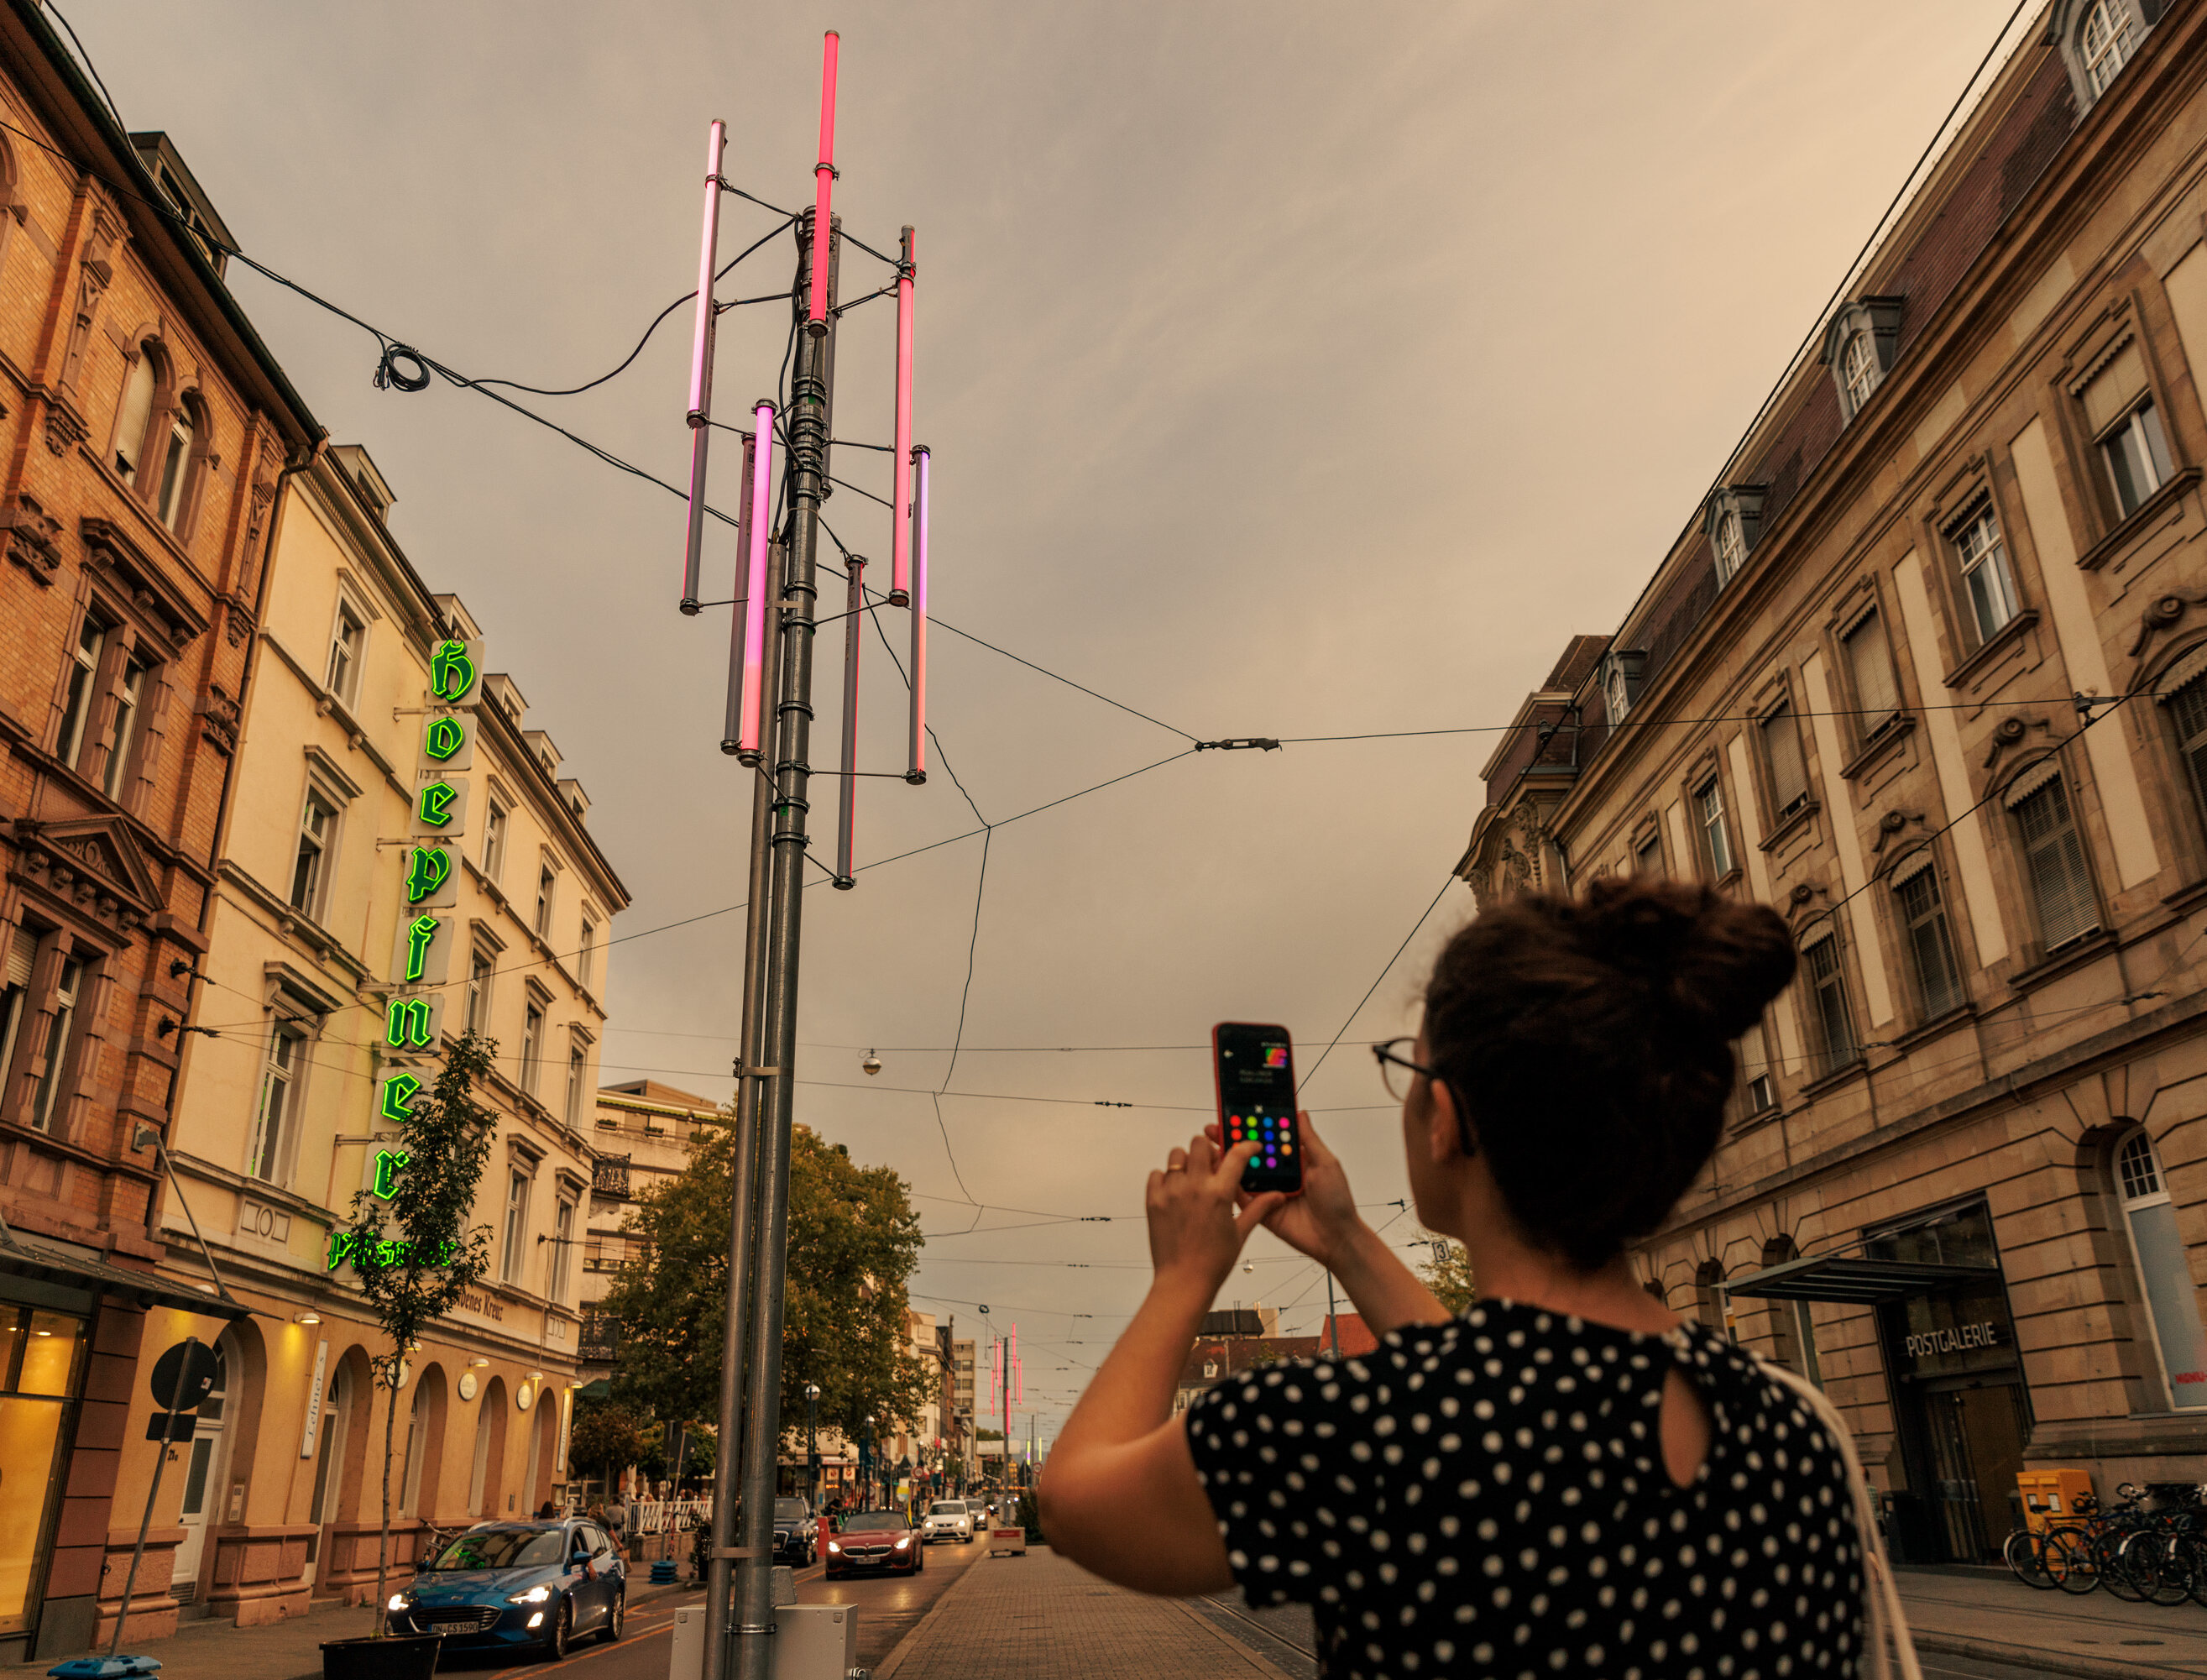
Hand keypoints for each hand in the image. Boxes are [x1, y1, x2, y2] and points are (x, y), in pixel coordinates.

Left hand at [1145, 1132, 1282, 1292]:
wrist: (1184, 1282)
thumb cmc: (1212, 1263)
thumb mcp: (1240, 1232)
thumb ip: (1258, 1208)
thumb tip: (1277, 1196)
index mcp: (1219, 1194)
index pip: (1236, 1155)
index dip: (1247, 1146)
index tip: (1250, 1147)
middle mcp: (1194, 1188)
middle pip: (1200, 1143)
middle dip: (1210, 1149)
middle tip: (1214, 1163)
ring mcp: (1171, 1192)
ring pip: (1176, 1155)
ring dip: (1187, 1161)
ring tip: (1193, 1178)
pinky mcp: (1153, 1200)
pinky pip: (1156, 1174)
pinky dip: (1165, 1178)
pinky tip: (1176, 1191)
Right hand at [1205, 1110, 1364, 1268]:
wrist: (1335, 1238)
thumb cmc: (1337, 1202)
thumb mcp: (1326, 1164)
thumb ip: (1308, 1140)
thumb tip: (1300, 1114)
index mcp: (1294, 1160)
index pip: (1270, 1137)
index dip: (1255, 1126)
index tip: (1239, 1114)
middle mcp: (1279, 1173)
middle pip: (1253, 1153)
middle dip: (1234, 1140)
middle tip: (1218, 1129)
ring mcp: (1269, 1191)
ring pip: (1244, 1173)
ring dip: (1229, 1161)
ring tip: (1214, 1148)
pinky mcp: (1261, 1210)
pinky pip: (1243, 1197)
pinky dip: (1231, 1186)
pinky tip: (1221, 1175)